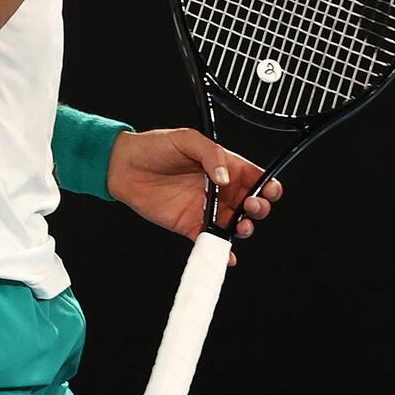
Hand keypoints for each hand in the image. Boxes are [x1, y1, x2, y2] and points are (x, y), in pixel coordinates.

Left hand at [106, 128, 282, 263]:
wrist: (124, 166)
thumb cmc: (155, 146)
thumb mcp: (187, 139)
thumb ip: (211, 154)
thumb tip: (225, 177)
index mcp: (224, 166)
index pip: (255, 178)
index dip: (268, 186)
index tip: (270, 191)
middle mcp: (219, 190)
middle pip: (251, 204)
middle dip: (259, 208)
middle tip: (250, 207)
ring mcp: (206, 210)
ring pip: (235, 225)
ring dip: (245, 229)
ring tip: (239, 227)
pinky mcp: (190, 226)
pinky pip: (211, 242)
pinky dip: (221, 251)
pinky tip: (227, 254)